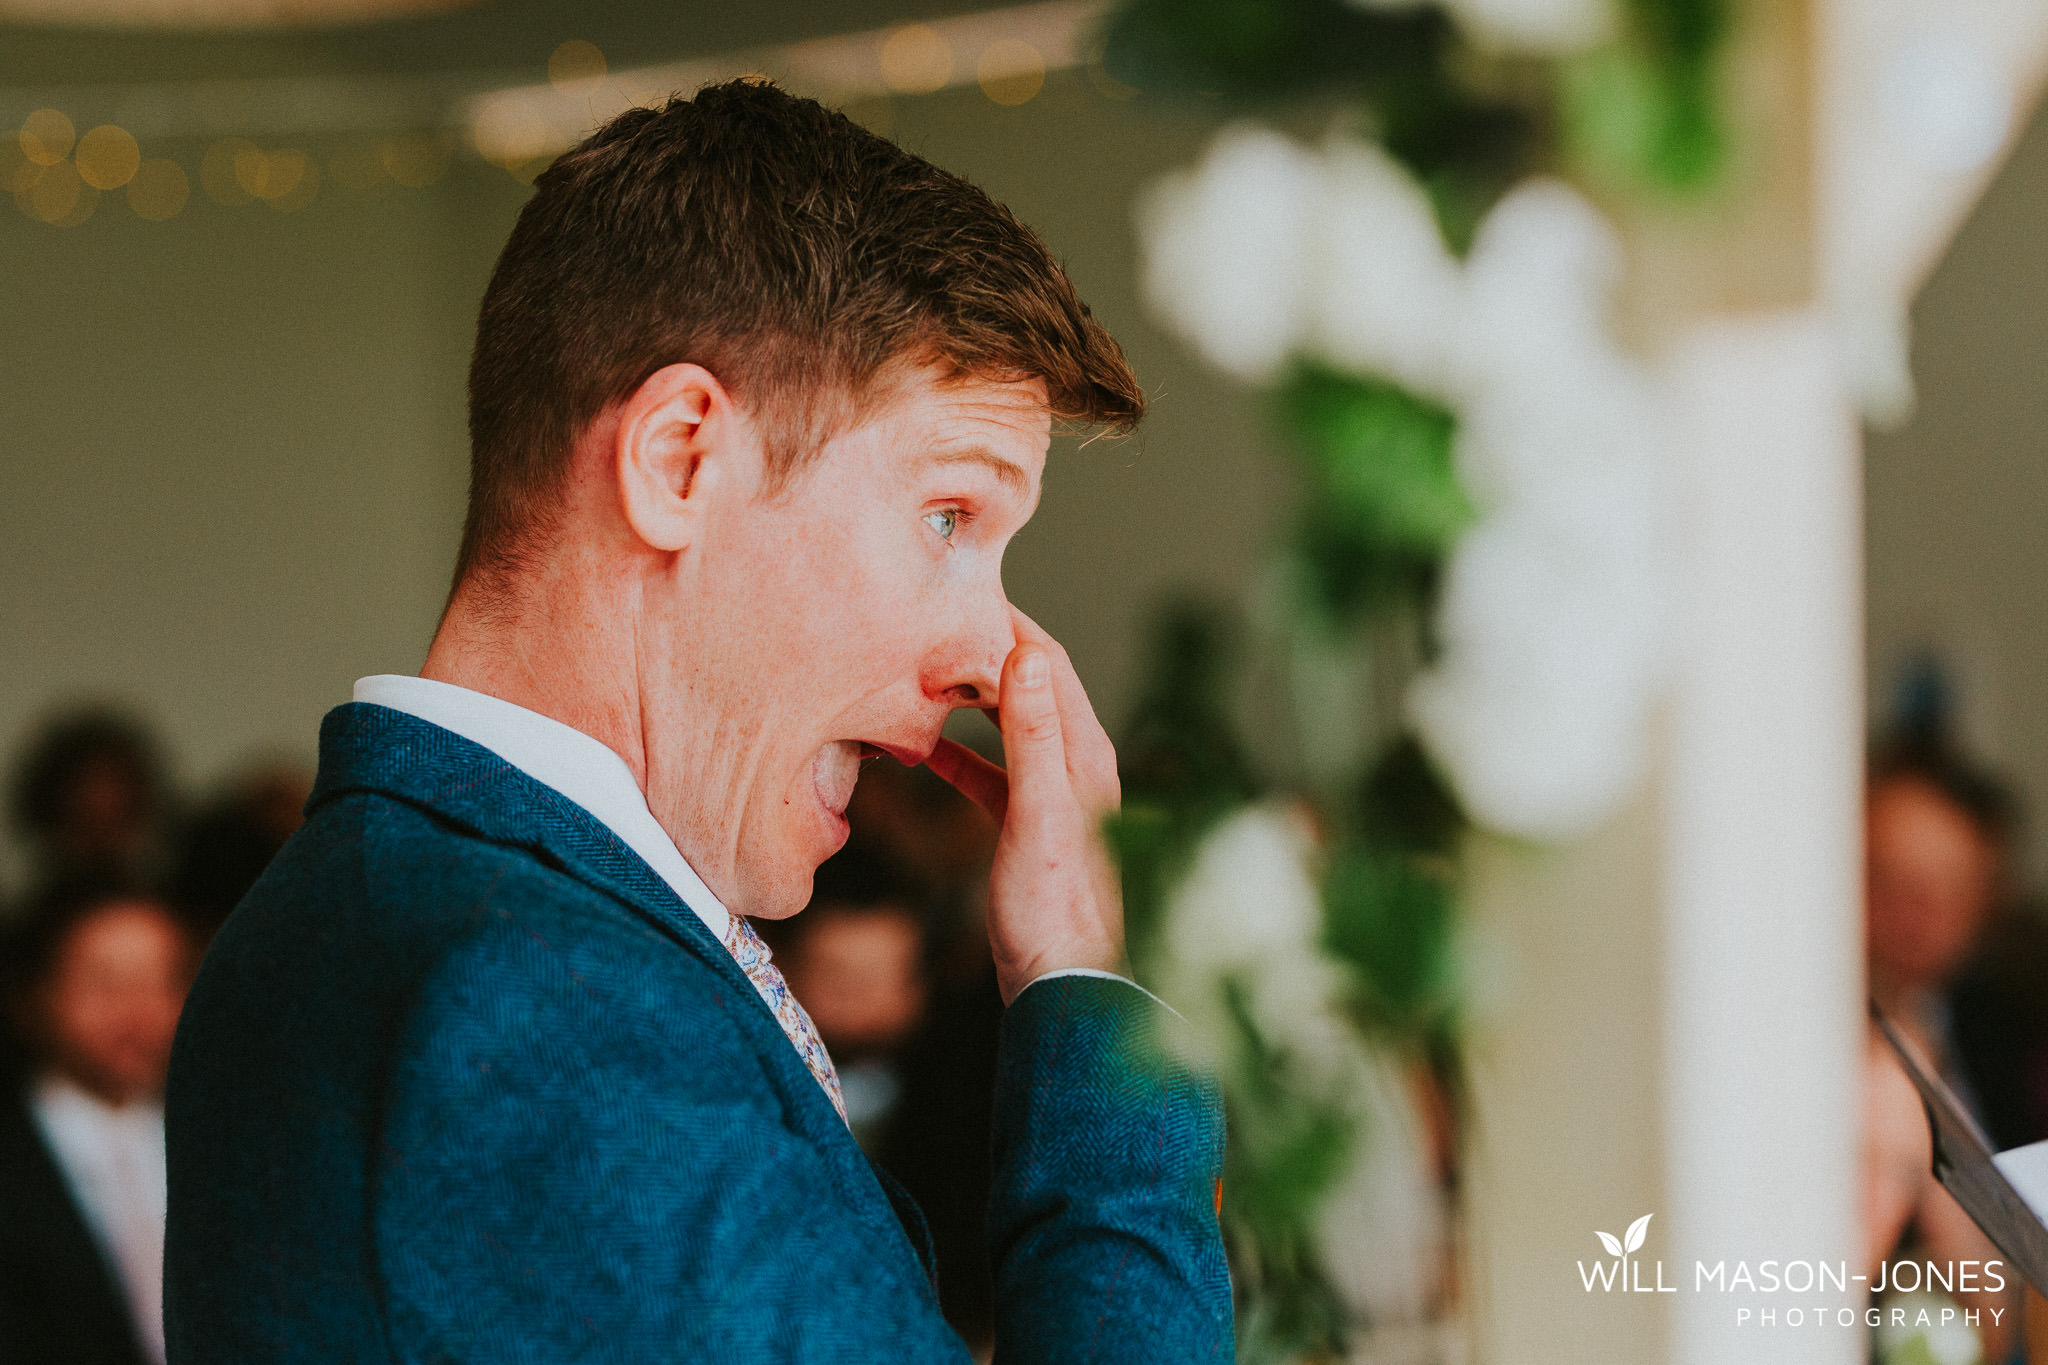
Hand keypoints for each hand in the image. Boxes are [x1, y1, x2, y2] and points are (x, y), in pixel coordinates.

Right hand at [926, 609, 1123, 1003]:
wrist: (1066, 988)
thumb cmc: (1055, 908)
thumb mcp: (1038, 812)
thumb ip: (1031, 733)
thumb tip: (1023, 651)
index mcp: (1084, 753)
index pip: (1045, 662)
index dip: (1006, 621)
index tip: (962, 588)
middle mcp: (1076, 766)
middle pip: (1028, 687)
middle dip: (984, 652)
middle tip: (933, 623)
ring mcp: (1054, 797)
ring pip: (1008, 728)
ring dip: (969, 701)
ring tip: (923, 675)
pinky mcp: (1030, 828)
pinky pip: (992, 774)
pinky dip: (961, 756)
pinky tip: (924, 753)